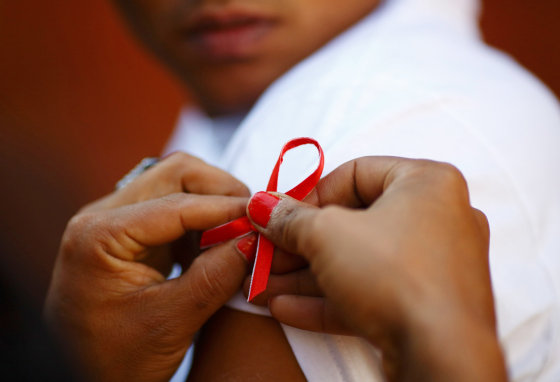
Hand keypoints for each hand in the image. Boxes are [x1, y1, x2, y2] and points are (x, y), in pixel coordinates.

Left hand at [44, 153, 253, 381]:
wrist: (81, 379)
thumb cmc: (112, 361)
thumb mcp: (168, 324)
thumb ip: (214, 277)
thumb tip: (254, 240)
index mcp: (99, 235)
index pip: (176, 204)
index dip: (226, 209)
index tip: (263, 219)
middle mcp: (104, 217)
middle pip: (175, 176)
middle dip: (220, 193)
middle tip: (252, 221)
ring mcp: (117, 222)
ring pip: (177, 187)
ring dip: (213, 206)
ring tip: (238, 237)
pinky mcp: (131, 235)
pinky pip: (174, 211)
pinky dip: (203, 223)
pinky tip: (218, 247)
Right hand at [246, 157, 506, 381]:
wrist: (441, 356)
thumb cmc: (391, 273)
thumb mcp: (327, 235)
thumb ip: (290, 218)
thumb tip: (263, 206)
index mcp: (426, 183)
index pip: (356, 173)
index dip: (310, 194)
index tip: (280, 216)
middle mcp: (437, 219)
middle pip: (354, 222)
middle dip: (300, 243)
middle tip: (266, 253)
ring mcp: (433, 266)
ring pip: (359, 262)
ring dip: (306, 275)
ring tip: (262, 285)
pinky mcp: (425, 307)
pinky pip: (372, 293)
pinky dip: (330, 298)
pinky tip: (285, 308)